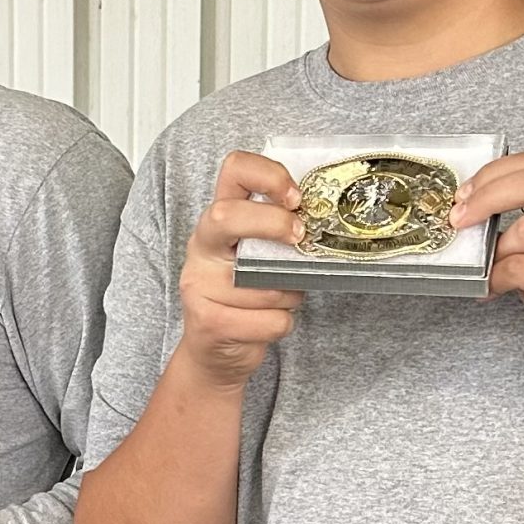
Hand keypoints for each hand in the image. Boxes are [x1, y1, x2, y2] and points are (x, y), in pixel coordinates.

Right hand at [175, 151, 306, 387]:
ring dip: (289, 295)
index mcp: (218, 222)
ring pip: (267, 283)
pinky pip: (269, 319)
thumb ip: (279, 236)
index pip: (234, 171)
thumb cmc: (246, 297)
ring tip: (277, 300)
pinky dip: (281, 324)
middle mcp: (202, 248)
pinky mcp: (208, 323)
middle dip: (272, 223)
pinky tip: (265, 324)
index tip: (296, 198)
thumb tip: (324, 224)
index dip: (269, 176)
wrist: (215, 352)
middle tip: (299, 237)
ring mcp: (199, 285)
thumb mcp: (259, 257)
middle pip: (227, 215)